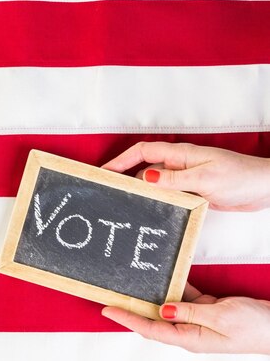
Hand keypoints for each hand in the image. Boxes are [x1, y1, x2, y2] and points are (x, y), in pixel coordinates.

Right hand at [102, 142, 269, 210]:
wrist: (264, 188)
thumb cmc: (241, 177)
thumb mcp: (203, 178)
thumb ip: (173, 179)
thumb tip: (145, 177)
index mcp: (181, 155)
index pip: (142, 151)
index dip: (121, 160)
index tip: (106, 171)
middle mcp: (180, 164)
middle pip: (144, 166)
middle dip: (125, 176)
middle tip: (110, 190)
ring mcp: (185, 178)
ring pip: (155, 182)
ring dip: (142, 191)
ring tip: (127, 202)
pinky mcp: (192, 191)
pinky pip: (167, 194)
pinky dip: (157, 200)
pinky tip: (152, 209)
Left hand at [102, 283, 269, 353]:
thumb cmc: (254, 326)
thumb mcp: (220, 317)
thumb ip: (189, 312)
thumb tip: (162, 310)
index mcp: (190, 338)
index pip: (150, 329)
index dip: (127, 318)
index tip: (107, 309)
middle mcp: (189, 331)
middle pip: (153, 319)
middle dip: (132, 308)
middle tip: (112, 294)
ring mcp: (197, 320)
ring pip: (166, 307)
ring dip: (151, 296)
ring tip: (130, 284)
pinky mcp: (206, 310)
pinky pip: (184, 298)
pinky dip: (174, 287)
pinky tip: (163, 277)